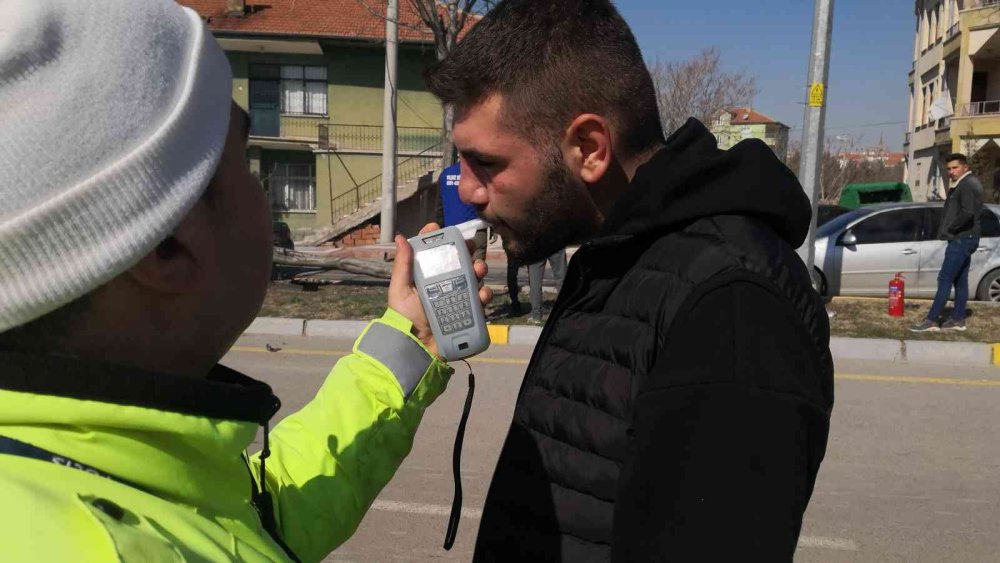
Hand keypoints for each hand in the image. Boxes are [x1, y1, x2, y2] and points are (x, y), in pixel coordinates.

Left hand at [388, 223, 492, 357]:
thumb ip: (402, 265)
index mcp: (427, 277)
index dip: (438, 239)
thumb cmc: (404, 319)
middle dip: (467, 253)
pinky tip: (481, 295)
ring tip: (479, 272)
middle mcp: (444, 285)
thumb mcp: (400, 290)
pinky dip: (484, 295)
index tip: (440, 228)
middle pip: (459, 263)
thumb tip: (402, 238)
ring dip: (479, 272)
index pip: (434, 253)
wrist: (417, 348)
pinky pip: (480, 301)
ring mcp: (457, 299)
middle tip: (471, 250)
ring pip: (474, 280)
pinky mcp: (468, 314)